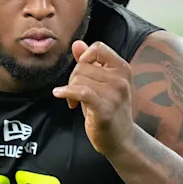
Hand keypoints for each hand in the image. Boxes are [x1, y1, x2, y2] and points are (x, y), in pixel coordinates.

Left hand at [53, 40, 135, 156]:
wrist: (120, 139)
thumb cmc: (108, 108)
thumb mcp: (101, 82)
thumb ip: (90, 62)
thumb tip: (77, 44)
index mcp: (123, 69)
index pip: (98, 48)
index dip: (84, 57)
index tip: (82, 71)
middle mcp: (121, 80)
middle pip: (83, 66)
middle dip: (73, 78)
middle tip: (75, 93)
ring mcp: (114, 95)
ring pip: (78, 79)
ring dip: (70, 90)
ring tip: (75, 102)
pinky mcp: (104, 109)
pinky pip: (80, 92)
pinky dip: (66, 92)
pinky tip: (59, 94)